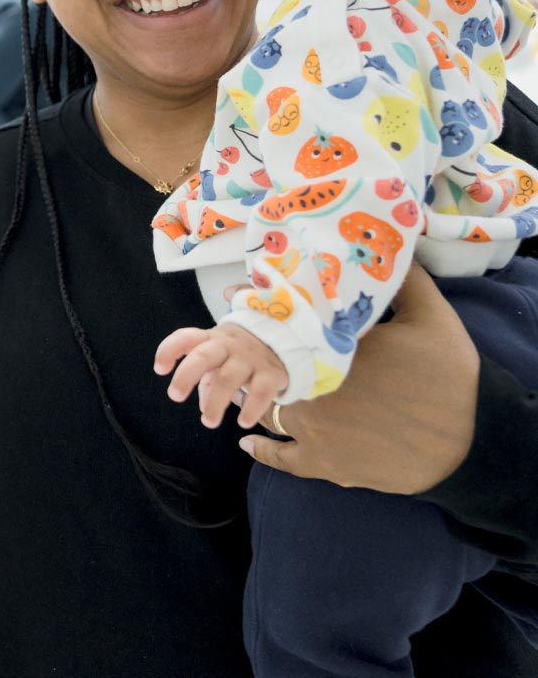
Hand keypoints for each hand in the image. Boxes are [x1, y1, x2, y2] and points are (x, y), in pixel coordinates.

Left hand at [156, 322, 288, 428]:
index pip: (186, 337)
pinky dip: (251, 408)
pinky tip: (243, 423)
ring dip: (216, 402)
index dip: (169, 350)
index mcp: (211, 339)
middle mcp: (229, 345)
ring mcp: (251, 358)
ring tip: (208, 422)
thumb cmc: (241, 355)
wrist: (287, 342)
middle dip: (186, 375)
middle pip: (204, 355)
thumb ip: (208, 381)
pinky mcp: (272, 372)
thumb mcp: (221, 360)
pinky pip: (261, 391)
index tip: (160, 369)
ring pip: (228, 377)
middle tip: (174, 396)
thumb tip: (204, 408)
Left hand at [238, 264, 478, 492]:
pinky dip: (263, 449)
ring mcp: (314, 431)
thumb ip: (404, 281)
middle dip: (256, 356)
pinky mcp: (325, 464)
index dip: (264, 313)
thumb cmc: (449, 378)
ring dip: (257, 398)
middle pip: (268, 370)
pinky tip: (248, 441)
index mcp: (329, 354)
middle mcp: (311, 392)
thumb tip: (385, 249)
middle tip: (248, 344)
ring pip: (267, 410)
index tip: (241, 298)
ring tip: (248, 385)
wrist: (471, 442)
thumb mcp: (431, 318)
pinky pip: (281, 458)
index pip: (281, 328)